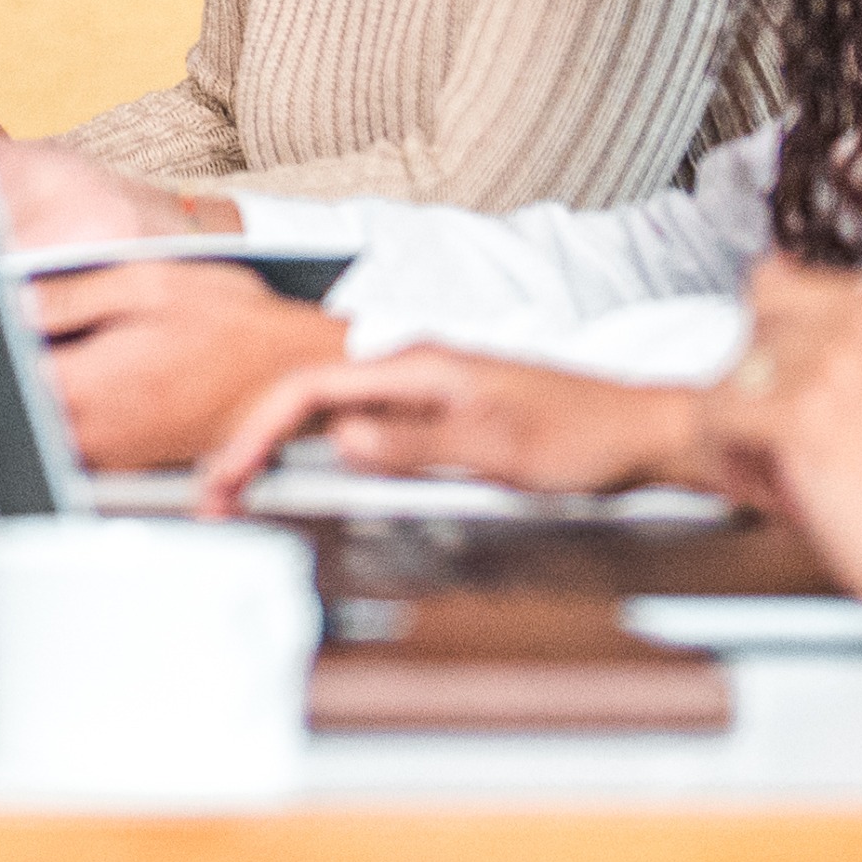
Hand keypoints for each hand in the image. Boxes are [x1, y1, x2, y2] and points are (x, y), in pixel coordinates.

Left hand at [34, 261, 357, 471]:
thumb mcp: (146, 283)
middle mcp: (90, 432)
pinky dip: (75, 407)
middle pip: (12, 402)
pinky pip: (77, 436)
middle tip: (26, 322)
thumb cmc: (233, 327)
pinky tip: (107, 370)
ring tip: (78, 344)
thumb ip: (67, 295)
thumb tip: (7, 300)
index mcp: (83, 385)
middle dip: (6, 363)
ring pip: (41, 423)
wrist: (292, 374)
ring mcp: (110, 455)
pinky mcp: (128, 463)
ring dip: (42, 386)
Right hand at [189, 335, 708, 502]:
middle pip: (308, 400)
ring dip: (282, 450)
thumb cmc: (584, 436)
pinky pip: (365, 429)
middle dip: (252, 444)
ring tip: (245, 490)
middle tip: (217, 499)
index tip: (229, 479)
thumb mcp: (496, 447)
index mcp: (419, 363)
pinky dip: (324, 452)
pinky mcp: (440, 413)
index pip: (310, 390)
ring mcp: (426, 389)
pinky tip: (310, 474)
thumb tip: (344, 439)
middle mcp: (414, 367)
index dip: (258, 433)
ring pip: (332, 415)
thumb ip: (414, 442)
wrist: (644, 432)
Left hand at [689, 264, 861, 617]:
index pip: (774, 282)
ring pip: (724, 380)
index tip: (774, 383)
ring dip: (739, 433)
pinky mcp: (800, 413)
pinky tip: (773, 489)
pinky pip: (716, 420)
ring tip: (780, 474)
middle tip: (780, 444)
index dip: (765, 341)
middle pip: (745, 336)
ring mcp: (827, 364)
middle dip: (752, 393)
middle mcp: (855, 322)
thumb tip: (801, 359)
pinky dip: (732, 461)